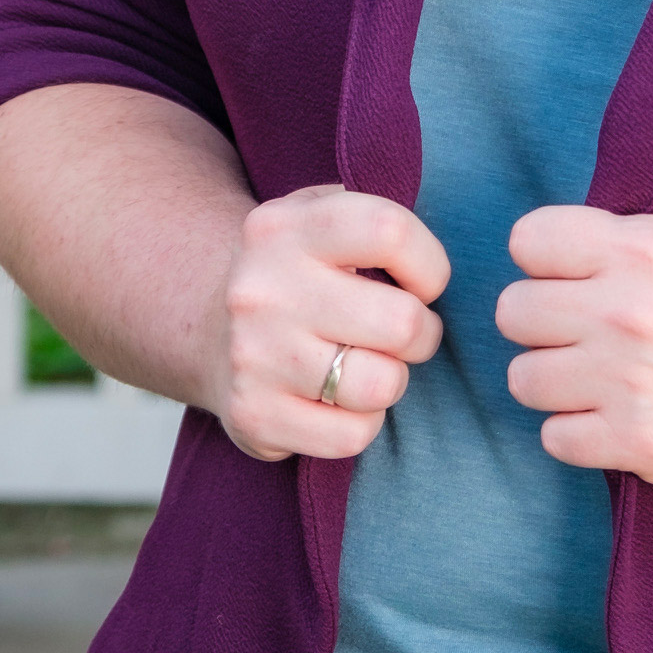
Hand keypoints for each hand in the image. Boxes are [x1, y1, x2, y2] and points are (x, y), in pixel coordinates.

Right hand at [213, 185, 449, 462]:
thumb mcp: (323, 216)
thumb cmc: (300, 270)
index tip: (423, 282)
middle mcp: (261, 289)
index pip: (390, 232)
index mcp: (285, 227)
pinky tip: (340, 401)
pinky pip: (353, 436)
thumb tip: (444, 263)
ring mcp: (252, 355)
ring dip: (393, 380)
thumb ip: (377, 219)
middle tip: (404, 332)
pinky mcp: (251, 415)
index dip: (429, 264)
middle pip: (401, 322)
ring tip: (370, 364)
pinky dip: (363, 424)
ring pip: (382, 385)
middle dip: (422, 332)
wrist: (208, 326)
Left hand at [497, 182, 652, 493]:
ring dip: (556, 382)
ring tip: (598, 378)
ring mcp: (632, 380)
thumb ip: (649, 203)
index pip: (528, 240)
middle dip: (543, 323)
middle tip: (583, 333)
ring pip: (523, 378)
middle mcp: (631, 311)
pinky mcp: (638, 441)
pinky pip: (553, 437)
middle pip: (513, 311)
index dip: (545, 259)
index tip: (572, 276)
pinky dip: (580, 433)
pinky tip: (617, 417)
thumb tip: (611, 163)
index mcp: (645, 248)